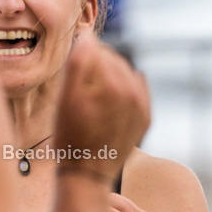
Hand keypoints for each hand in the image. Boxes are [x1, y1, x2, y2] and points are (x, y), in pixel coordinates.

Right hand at [54, 37, 149, 182]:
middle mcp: (134, 91)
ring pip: (124, 72)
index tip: (70, 69)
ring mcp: (142, 105)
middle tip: (78, 84)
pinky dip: (122, 88)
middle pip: (112, 59)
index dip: (80, 54)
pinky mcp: (145, 116)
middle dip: (95, 64)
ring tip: (91, 94)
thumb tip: (88, 36)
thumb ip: (78, 63)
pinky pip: (136, 89)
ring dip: (108, 75)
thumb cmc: (69, 137)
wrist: (87, 175)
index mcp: (113, 83)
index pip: (96, 49)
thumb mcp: (66, 99)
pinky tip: (107, 100)